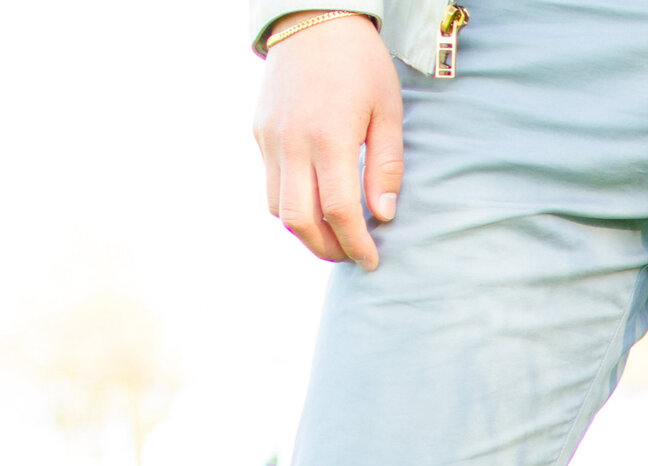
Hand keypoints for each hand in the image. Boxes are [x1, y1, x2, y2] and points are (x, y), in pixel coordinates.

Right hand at [253, 13, 403, 269]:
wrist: (313, 20)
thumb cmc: (360, 65)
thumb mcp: (388, 111)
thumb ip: (385, 166)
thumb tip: (383, 215)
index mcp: (329, 137)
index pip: (339, 211)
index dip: (356, 244)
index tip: (372, 260)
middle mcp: (293, 142)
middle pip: (300, 221)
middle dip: (327, 249)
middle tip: (352, 256)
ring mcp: (270, 139)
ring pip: (277, 209)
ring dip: (305, 232)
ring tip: (334, 237)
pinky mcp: (260, 133)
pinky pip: (271, 184)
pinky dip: (291, 205)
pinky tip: (316, 204)